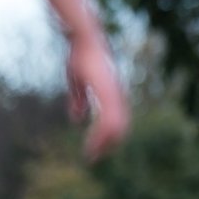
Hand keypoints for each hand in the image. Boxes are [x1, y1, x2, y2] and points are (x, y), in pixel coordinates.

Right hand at [66, 25, 129, 160]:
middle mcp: (117, 97)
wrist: (85, 40)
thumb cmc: (81, 57)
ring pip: (115, 128)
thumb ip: (79, 100)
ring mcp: (114, 95)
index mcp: (112, 95)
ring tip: (92, 155)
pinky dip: (100, 134)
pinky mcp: (108, 93)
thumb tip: (78, 118)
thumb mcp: (78, 82)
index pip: (116, 121)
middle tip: (94, 158)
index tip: (96, 149)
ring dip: (103, 144)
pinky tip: (93, 142)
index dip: (107, 136)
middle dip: (107, 144)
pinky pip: (108, 119)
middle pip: (120, 128)